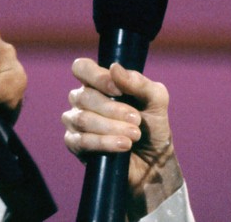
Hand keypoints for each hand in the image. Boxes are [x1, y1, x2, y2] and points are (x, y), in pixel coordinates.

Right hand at [62, 59, 183, 218]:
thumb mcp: (156, 99)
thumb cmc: (152, 124)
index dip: (97, 77)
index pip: (82, 68)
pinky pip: (81, 141)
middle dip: (113, 109)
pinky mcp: (75, 145)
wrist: (155, 161)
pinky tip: (123, 146)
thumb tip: (114, 68)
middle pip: (84, 96)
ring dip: (111, 127)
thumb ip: (138, 82)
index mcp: (98, 82)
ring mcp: (76, 122)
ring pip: (83, 119)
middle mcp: (82, 99)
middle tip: (136, 120)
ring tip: (134, 135)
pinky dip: (104, 142)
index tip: (118, 90)